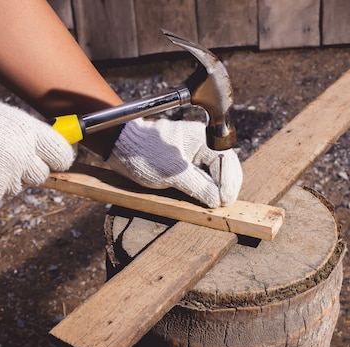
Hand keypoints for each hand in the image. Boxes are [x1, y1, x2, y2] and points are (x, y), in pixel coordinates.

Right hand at [0, 93, 73, 209]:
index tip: (53, 156)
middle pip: (41, 174)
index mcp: (24, 134)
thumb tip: (44, 139)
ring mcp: (1, 182)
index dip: (58, 156)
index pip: (62, 155)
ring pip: (14, 185)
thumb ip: (22, 128)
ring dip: (2, 176)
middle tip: (7, 156)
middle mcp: (19, 160)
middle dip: (29, 168)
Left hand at [106, 118, 241, 207]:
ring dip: (218, 189)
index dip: (229, 183)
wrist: (120, 149)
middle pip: (225, 167)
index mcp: (201, 139)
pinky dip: (208, 189)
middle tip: (224, 205)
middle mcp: (202, 146)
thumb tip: (217, 199)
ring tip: (217, 204)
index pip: (226, 161)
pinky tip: (207, 199)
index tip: (225, 200)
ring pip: (216, 174)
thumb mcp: (171, 173)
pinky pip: (205, 177)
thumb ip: (197, 186)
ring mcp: (195, 155)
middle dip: (227, 186)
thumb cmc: (142, 153)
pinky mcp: (187, 166)